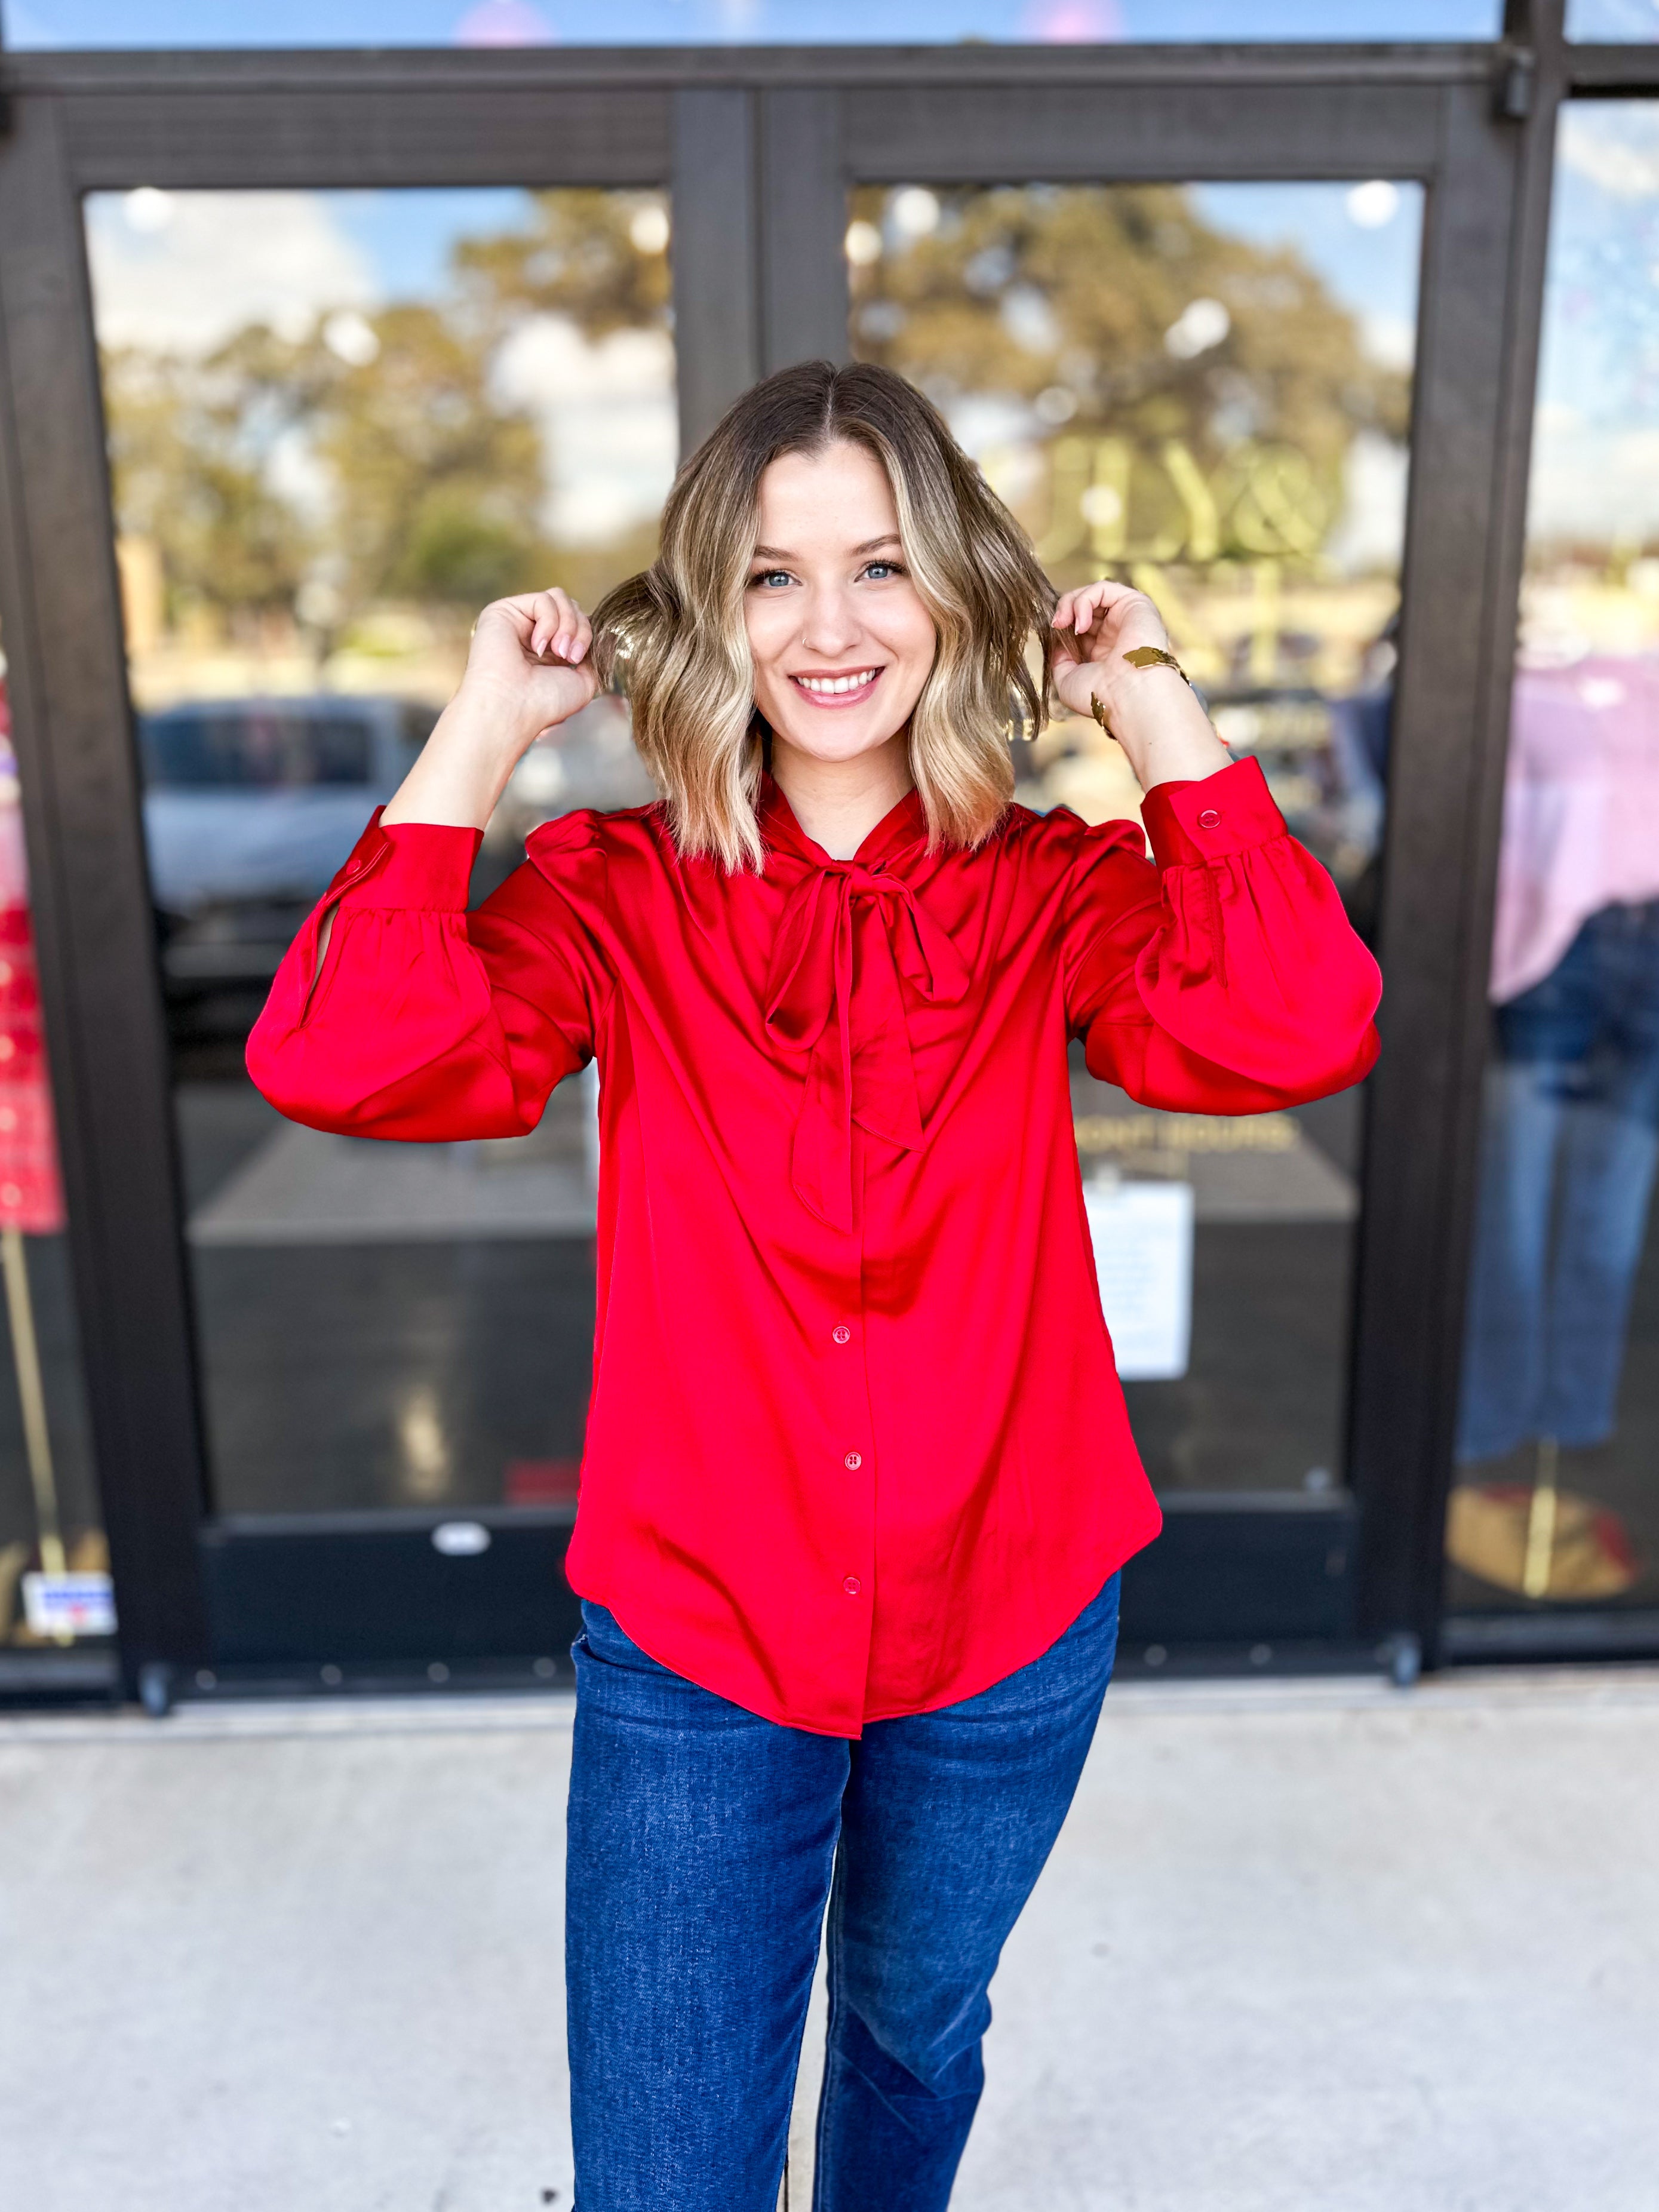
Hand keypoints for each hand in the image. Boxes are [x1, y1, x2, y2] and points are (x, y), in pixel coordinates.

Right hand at [460, 586, 598, 745]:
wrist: (514, 709)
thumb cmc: (544, 703)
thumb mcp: (583, 681)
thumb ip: (594, 657)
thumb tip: (607, 636)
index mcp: (550, 650)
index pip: (578, 622)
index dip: (586, 635)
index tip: (578, 660)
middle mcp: (533, 633)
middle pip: (571, 606)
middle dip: (579, 629)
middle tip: (570, 656)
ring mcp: (518, 621)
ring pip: (559, 598)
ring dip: (567, 625)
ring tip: (558, 652)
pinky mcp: (504, 611)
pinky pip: (543, 600)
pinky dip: (549, 622)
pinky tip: (538, 647)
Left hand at [1050, 577, 1172, 722]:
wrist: (1128, 697)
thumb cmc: (1100, 696)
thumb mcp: (1067, 680)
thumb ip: (1059, 658)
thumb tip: (1056, 639)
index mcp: (1104, 651)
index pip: (1079, 625)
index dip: (1062, 626)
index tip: (1051, 635)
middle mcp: (1116, 633)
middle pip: (1084, 606)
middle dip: (1064, 612)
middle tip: (1055, 625)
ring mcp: (1126, 617)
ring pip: (1092, 594)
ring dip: (1071, 604)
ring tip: (1063, 623)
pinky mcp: (1135, 603)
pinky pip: (1103, 588)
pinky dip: (1084, 600)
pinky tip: (1080, 624)